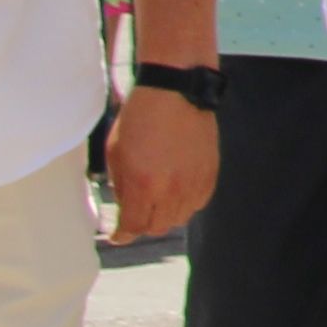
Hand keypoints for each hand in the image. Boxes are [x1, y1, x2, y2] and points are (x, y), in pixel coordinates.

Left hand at [102, 85, 219, 247]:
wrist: (176, 91)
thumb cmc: (140, 118)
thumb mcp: (116, 153)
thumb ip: (120, 186)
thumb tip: (124, 207)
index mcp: (143, 185)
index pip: (133, 227)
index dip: (122, 234)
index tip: (117, 235)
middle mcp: (172, 189)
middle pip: (157, 227)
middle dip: (143, 224)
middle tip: (137, 212)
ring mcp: (194, 181)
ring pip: (180, 218)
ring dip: (166, 214)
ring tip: (158, 199)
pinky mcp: (210, 172)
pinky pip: (199, 202)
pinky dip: (187, 201)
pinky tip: (177, 188)